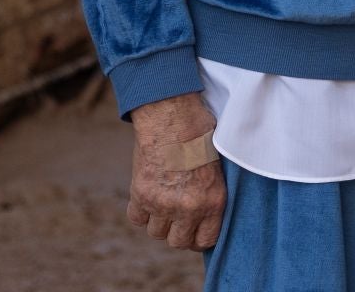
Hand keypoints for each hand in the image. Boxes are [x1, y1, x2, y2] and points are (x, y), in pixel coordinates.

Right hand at [128, 93, 226, 250]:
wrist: (172, 113)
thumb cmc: (199, 132)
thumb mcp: (217, 166)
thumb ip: (209, 194)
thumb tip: (201, 212)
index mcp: (213, 201)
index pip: (204, 241)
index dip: (197, 237)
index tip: (193, 229)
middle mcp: (188, 208)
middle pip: (177, 242)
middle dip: (177, 231)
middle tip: (176, 216)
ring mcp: (163, 203)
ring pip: (156, 232)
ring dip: (158, 220)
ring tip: (162, 201)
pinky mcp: (141, 194)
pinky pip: (137, 218)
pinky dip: (140, 210)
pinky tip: (147, 194)